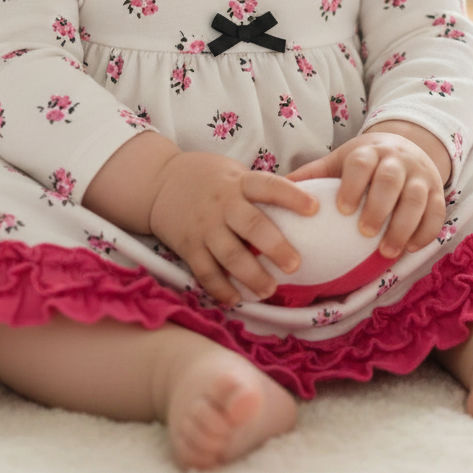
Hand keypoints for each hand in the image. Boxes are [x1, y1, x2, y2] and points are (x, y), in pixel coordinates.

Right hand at [149, 151, 318, 306]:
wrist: (158, 181)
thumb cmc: (208, 178)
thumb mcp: (233, 172)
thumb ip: (259, 190)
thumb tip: (302, 205)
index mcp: (239, 183)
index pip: (269, 186)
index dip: (292, 197)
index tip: (314, 209)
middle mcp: (222, 205)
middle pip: (252, 226)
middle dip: (275, 247)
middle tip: (294, 266)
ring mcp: (204, 228)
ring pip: (229, 256)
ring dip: (251, 276)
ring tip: (269, 290)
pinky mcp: (188, 248)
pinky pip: (206, 273)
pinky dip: (221, 289)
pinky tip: (236, 300)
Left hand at [286, 132, 445, 259]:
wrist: (406, 145)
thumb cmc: (365, 161)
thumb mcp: (340, 160)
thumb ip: (314, 174)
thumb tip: (276, 188)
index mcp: (369, 152)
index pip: (361, 164)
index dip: (353, 185)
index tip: (342, 209)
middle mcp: (397, 160)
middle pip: (391, 181)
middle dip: (379, 207)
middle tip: (364, 233)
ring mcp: (420, 175)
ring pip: (417, 198)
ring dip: (403, 226)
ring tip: (387, 252)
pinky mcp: (437, 191)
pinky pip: (437, 212)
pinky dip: (426, 232)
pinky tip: (411, 249)